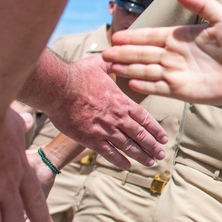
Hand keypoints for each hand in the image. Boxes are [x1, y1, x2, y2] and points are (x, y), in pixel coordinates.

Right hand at [47, 54, 166, 169]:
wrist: (57, 87)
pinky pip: (108, 152)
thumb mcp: (100, 64)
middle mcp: (117, 117)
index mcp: (122, 101)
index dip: (155, 129)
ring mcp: (105, 129)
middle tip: (161, 154)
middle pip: (140, 135)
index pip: (145, 118)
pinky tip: (127, 165)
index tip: (163, 137)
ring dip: (141, 155)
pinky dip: (119, 160)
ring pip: (128, 146)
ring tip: (151, 162)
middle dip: (153, 146)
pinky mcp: (90, 138)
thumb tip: (118, 55)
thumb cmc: (77, 74)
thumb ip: (112, 64)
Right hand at [105, 0, 221, 104]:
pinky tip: (131, 82)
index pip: (151, 36)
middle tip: (104, 53)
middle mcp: (175, 55)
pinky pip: (159, 87)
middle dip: (123, 53)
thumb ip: (202, 4)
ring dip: (128, 67)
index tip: (116, 36)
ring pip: (147, 69)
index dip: (134, 36)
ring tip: (110, 66)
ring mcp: (177, 73)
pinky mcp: (182, 90)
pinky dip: (145, 85)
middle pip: (143, 53)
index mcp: (181, 37)